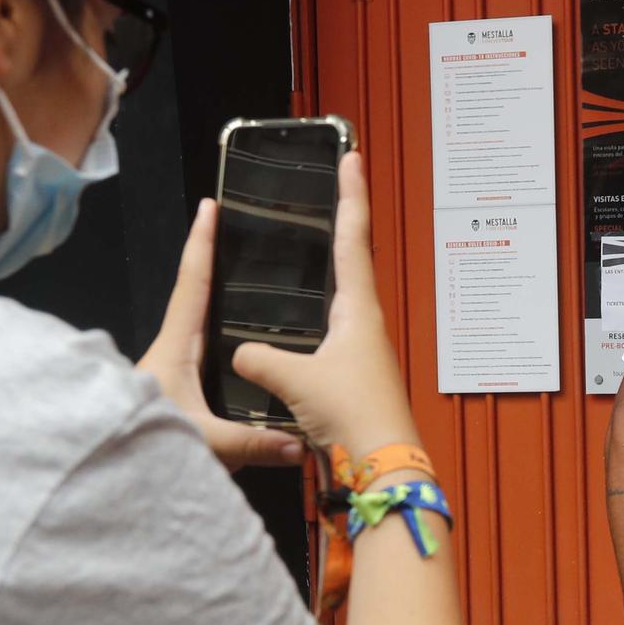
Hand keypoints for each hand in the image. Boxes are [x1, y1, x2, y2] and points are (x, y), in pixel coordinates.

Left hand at [137, 198, 303, 469]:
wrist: (102, 477)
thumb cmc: (144, 447)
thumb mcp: (207, 444)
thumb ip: (255, 443)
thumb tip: (302, 444)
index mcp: (175, 347)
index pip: (192, 284)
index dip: (202, 244)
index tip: (210, 206)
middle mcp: (170, 354)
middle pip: (197, 301)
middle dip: (218, 270)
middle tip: (246, 242)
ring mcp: (168, 376)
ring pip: (201, 335)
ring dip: (224, 313)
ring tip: (258, 294)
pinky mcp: (170, 397)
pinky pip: (204, 364)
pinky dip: (225, 351)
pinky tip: (247, 358)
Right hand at [232, 152, 421, 460]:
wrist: (384, 467)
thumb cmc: (355, 418)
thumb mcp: (296, 381)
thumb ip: (259, 360)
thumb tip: (239, 353)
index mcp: (359, 311)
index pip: (354, 238)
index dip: (351, 195)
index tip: (353, 158)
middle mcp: (366, 326)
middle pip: (354, 262)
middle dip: (344, 224)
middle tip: (339, 188)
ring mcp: (363, 353)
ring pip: (343, 302)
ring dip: (333, 272)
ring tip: (320, 245)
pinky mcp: (355, 379)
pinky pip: (330, 338)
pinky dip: (317, 321)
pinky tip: (303, 328)